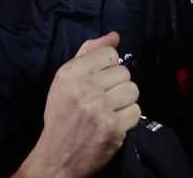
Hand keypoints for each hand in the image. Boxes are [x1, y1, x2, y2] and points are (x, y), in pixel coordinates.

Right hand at [24, 32, 140, 177]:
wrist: (56, 156)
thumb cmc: (62, 115)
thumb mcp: (66, 81)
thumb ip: (89, 54)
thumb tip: (114, 36)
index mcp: (70, 73)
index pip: (109, 53)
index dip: (108, 66)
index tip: (98, 80)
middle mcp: (84, 88)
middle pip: (124, 72)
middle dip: (116, 85)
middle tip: (103, 99)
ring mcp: (100, 108)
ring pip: (132, 90)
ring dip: (124, 101)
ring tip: (110, 110)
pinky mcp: (113, 127)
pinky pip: (136, 111)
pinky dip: (128, 118)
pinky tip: (114, 122)